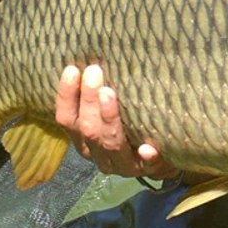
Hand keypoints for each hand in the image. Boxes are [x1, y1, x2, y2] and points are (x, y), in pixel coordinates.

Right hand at [54, 64, 178, 179]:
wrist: (162, 160)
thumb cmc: (130, 127)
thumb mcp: (109, 113)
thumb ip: (99, 95)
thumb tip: (96, 58)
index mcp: (83, 140)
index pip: (66, 120)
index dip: (66, 96)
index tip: (72, 69)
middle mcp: (98, 154)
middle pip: (88, 130)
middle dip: (88, 101)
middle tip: (94, 72)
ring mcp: (122, 165)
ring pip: (110, 143)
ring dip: (109, 118)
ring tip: (110, 93)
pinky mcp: (147, 169)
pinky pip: (146, 163)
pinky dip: (145, 155)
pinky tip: (148, 148)